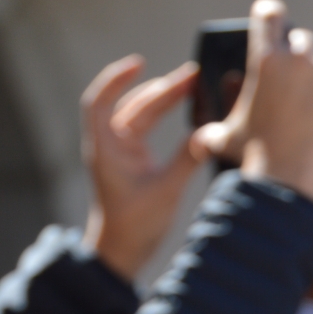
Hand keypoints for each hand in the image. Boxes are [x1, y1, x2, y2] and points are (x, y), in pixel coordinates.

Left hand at [79, 57, 202, 279]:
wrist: (123, 250)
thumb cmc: (135, 224)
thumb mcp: (167, 191)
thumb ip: (188, 160)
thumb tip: (210, 135)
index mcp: (107, 149)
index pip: (101, 102)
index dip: (116, 79)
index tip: (139, 63)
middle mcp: (111, 146)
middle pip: (132, 106)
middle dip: (161, 89)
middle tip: (192, 77)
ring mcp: (122, 152)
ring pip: (142, 116)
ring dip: (165, 100)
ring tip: (193, 86)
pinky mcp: (134, 161)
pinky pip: (148, 130)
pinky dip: (165, 118)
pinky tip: (184, 110)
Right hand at [195, 0, 312, 200]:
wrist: (290, 178)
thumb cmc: (252, 156)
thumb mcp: (224, 136)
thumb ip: (211, 129)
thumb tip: (200, 138)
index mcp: (265, 58)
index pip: (270, 13)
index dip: (270, 14)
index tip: (272, 19)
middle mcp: (299, 60)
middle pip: (302, 38)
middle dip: (297, 53)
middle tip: (293, 77)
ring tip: (307, 102)